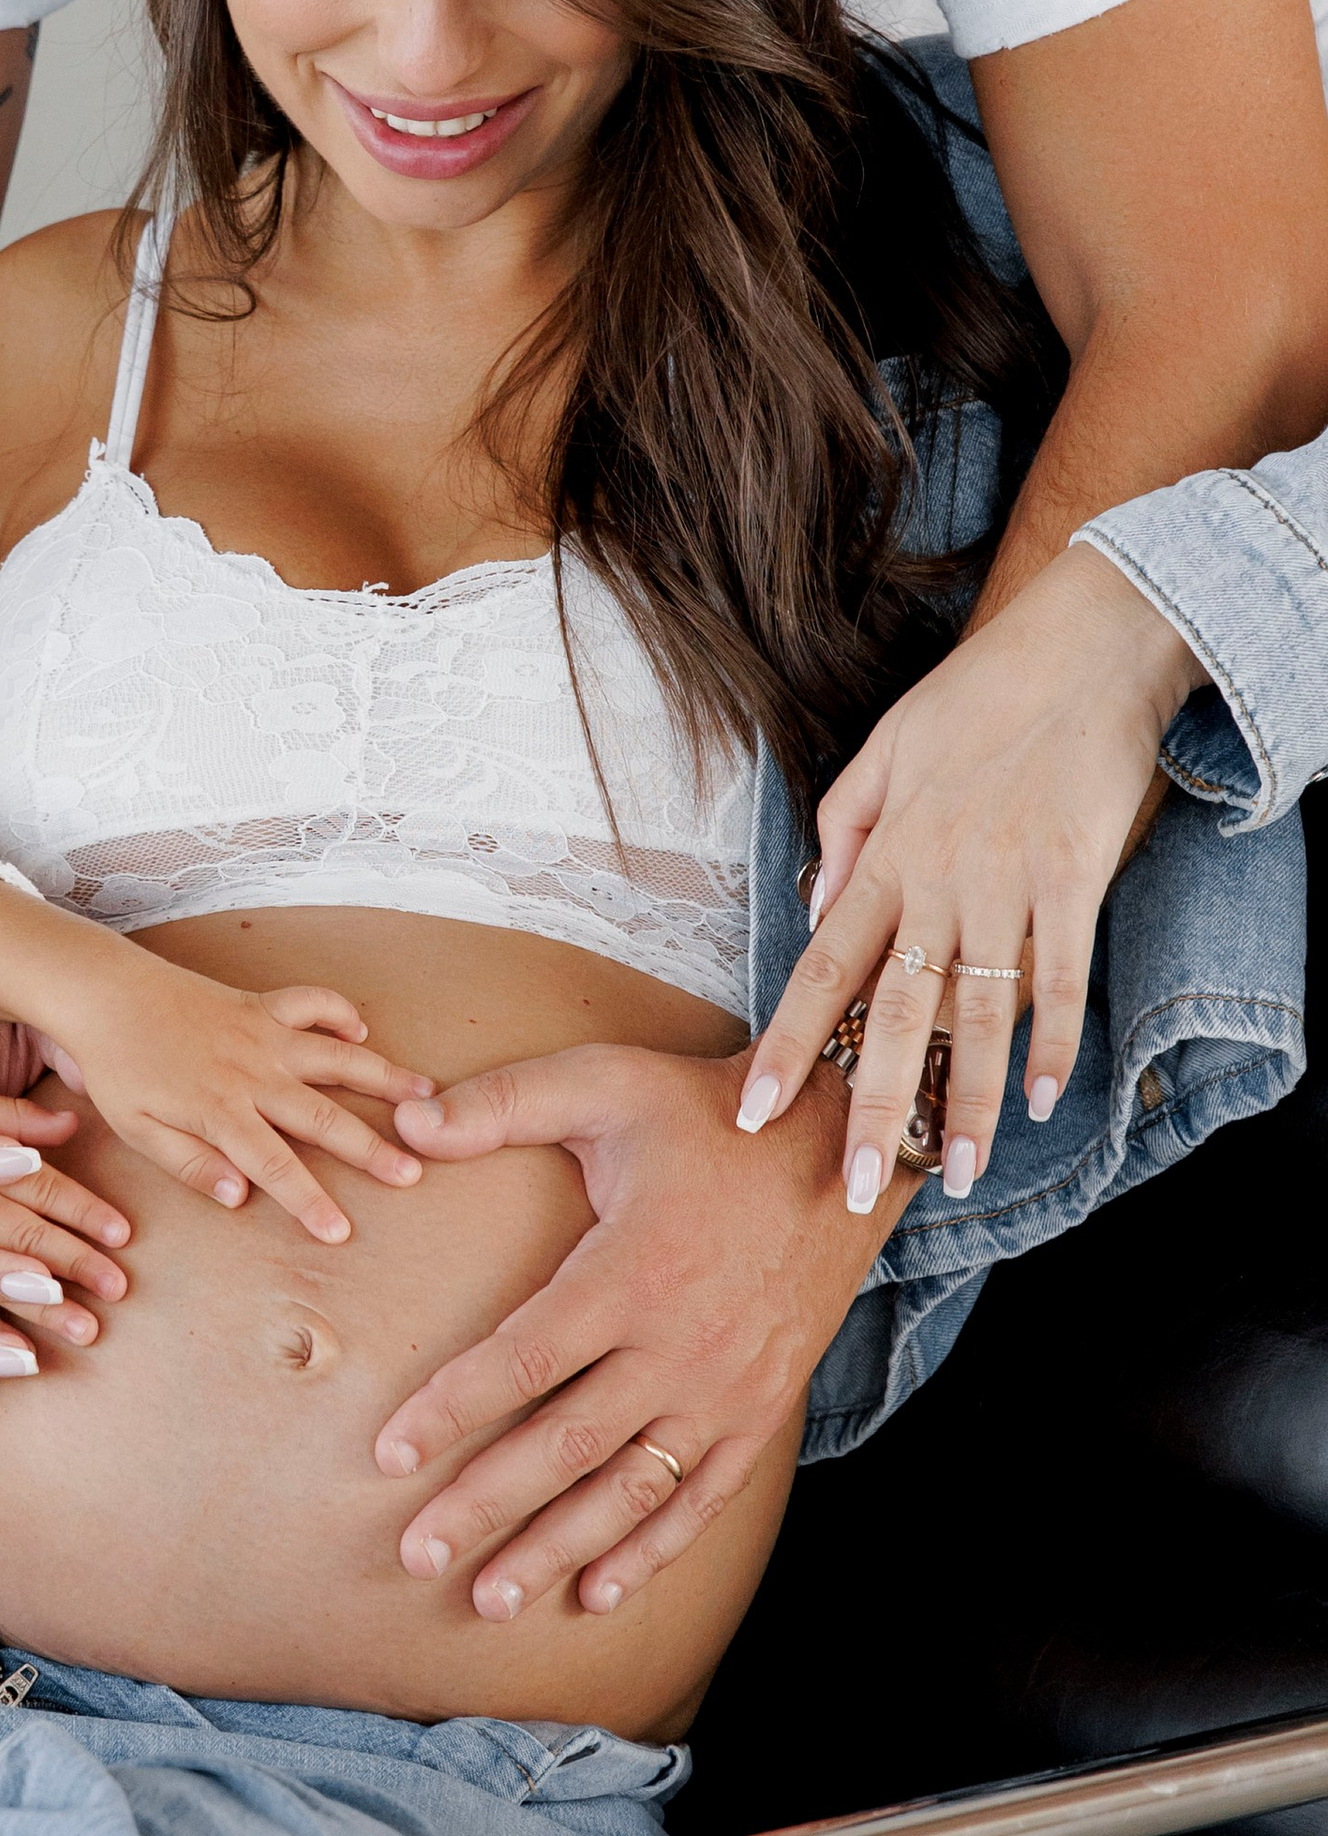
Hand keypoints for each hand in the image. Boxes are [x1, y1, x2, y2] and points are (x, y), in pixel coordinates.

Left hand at [0, 886, 433, 1245]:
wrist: (104, 992)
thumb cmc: (116, 1067)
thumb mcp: (135, 1128)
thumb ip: (187, 1163)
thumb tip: (238, 1196)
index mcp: (219, 1110)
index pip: (273, 1166)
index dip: (310, 1201)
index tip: (342, 1232)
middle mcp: (251, 1071)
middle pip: (321, 1116)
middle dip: (370, 1148)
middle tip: (412, 1174)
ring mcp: (261, 1032)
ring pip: (335, 1056)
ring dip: (382, 1075)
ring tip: (425, 1093)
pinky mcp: (260, 1003)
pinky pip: (311, 1001)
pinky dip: (339, 1012)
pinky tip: (362, 1031)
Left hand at [378, 1046, 893, 1616]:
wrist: (843, 1148)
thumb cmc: (707, 1114)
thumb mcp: (606, 1083)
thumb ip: (502, 1103)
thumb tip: (406, 1125)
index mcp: (630, 1271)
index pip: (523, 1361)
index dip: (451, 1410)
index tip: (388, 1454)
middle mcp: (678, 1346)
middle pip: (565, 1446)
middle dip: (485, 1507)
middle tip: (418, 1556)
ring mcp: (725, 1389)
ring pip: (629, 1489)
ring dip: (559, 1548)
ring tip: (492, 1598)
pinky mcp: (761, 1411)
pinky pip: (702, 1498)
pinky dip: (652, 1551)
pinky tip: (600, 1592)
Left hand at [735, 544, 1199, 1201]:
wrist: (1081, 645)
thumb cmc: (980, 696)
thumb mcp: (885, 747)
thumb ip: (843, 829)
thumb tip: (813, 903)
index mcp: (885, 854)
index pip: (822, 968)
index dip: (787, 1044)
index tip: (755, 1112)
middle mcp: (937, 879)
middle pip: (895, 1012)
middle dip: (873, 1106)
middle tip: (856, 1189)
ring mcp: (1008, 881)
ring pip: (980, 1012)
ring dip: (970, 1100)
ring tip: (959, 1174)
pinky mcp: (1076, 875)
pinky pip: (1064, 973)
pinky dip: (1057, 1038)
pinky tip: (1048, 1099)